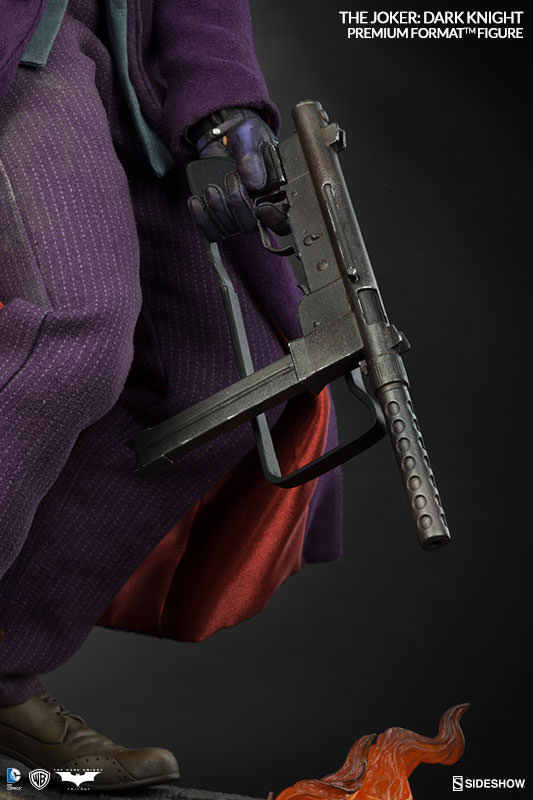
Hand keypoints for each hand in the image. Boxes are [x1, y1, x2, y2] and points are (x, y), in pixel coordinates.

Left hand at [187, 108, 288, 240]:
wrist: (221, 136)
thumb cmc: (243, 135)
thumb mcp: (249, 135)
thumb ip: (252, 156)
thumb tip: (255, 183)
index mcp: (276, 192)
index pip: (283, 221)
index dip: (274, 220)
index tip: (262, 207)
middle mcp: (259, 209)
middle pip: (251, 226)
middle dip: (237, 203)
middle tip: (230, 178)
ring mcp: (239, 216)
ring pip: (230, 229)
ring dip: (217, 209)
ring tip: (211, 186)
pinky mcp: (220, 218)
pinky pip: (212, 231)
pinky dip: (201, 218)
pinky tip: (196, 200)